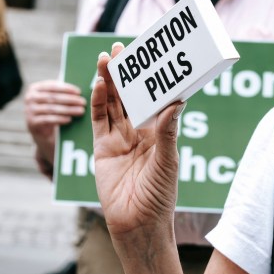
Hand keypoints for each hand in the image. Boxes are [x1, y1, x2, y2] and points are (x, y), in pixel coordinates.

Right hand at [25, 80, 86, 178]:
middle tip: (84, 102)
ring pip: (52, 109)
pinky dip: (60, 119)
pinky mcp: (31, 124)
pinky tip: (70, 120)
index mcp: (35, 88)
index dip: (66, 88)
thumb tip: (81, 82)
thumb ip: (63, 91)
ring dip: (68, 110)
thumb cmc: (53, 112)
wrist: (43, 134)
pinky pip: (48, 120)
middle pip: (53, 98)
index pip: (52, 86)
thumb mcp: (55, 100)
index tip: (79, 91)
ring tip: (81, 111)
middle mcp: (29, 98)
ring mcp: (28, 111)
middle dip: (70, 100)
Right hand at [91, 43, 183, 238]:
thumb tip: (176, 101)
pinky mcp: (102, 149)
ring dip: (108, 82)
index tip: (148, 56)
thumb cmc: (160, 197)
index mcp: (158, 133)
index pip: (153, 98)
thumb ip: (167, 131)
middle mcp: (137, 133)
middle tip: (121, 48)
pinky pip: (98, 122)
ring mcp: (118, 140)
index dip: (149, 78)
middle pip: (129, 96)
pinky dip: (97, 103)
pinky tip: (97, 84)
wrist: (137, 226)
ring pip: (112, 104)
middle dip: (124, 73)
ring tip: (106, 58)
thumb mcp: (168, 161)